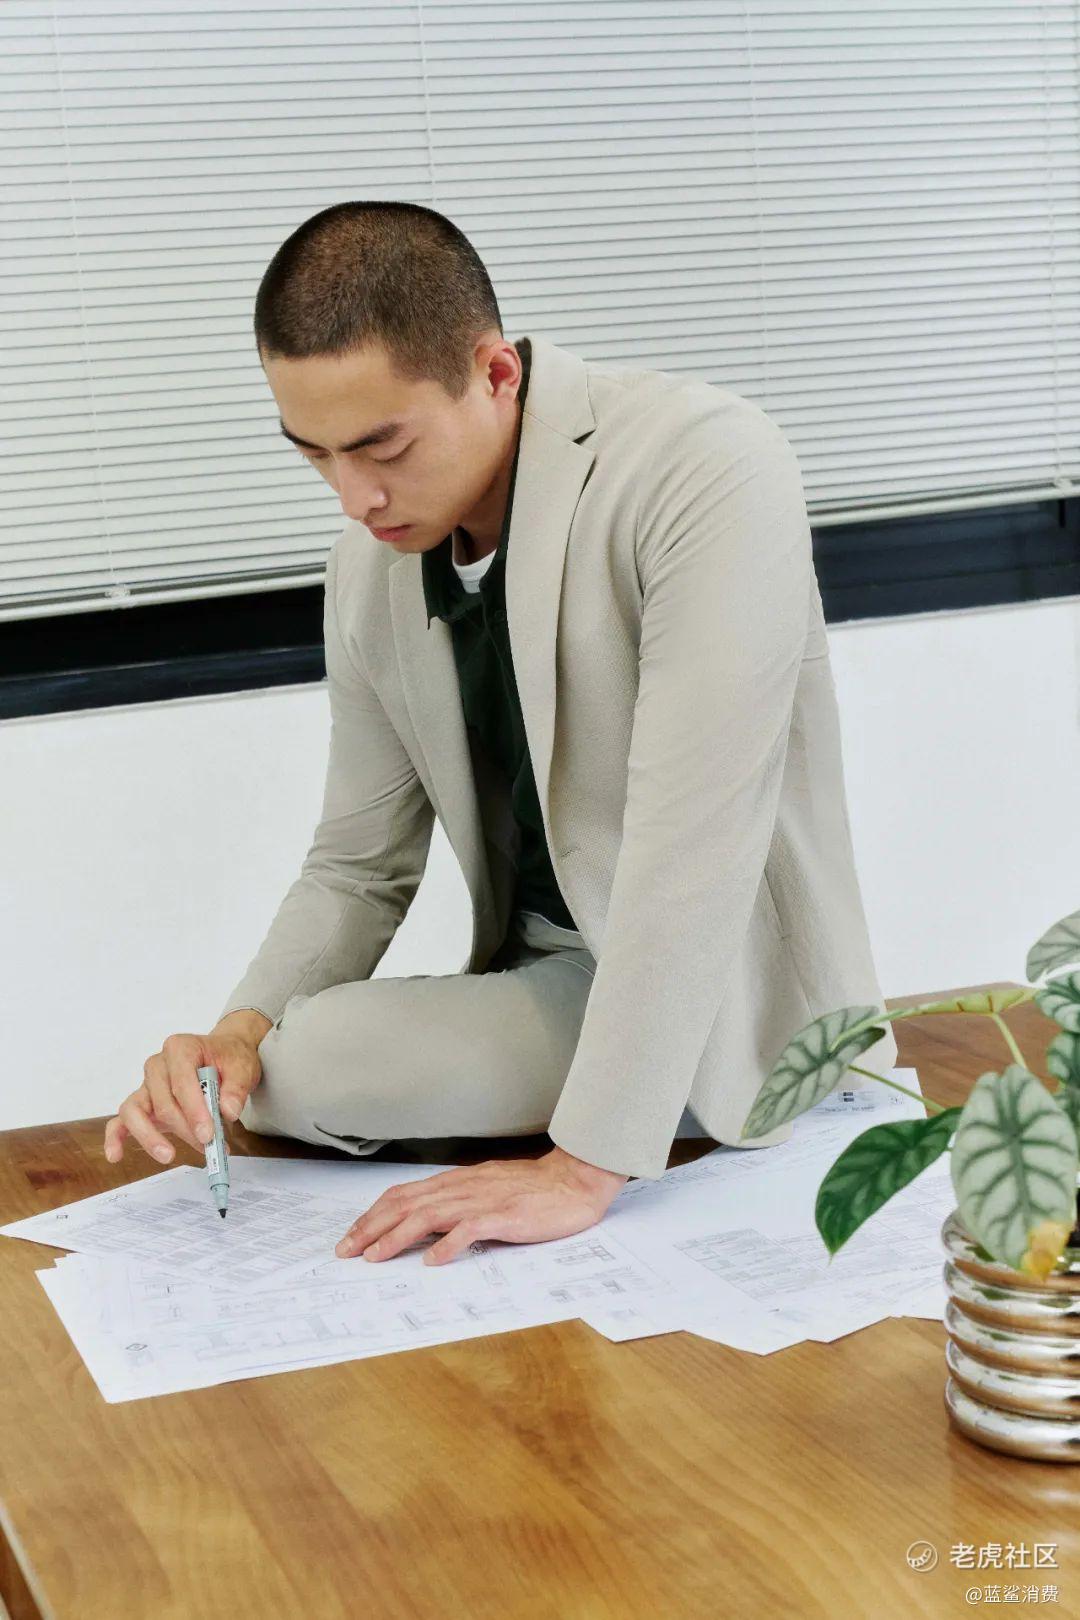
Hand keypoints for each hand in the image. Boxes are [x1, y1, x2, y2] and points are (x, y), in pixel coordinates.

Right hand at [103, 1012, 270, 1164]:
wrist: (224, 1055)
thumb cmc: (229, 1059)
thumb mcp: (243, 1068)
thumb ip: (236, 1089)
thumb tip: (227, 1112)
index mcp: (180, 1048)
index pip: (182, 1082)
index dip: (194, 1111)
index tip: (209, 1135)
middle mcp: (158, 1065)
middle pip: (163, 1102)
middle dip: (184, 1128)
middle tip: (207, 1146)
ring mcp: (146, 1085)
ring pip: (135, 1111)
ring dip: (150, 1136)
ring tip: (168, 1156)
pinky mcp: (142, 1103)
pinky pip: (121, 1120)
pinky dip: (115, 1137)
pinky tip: (116, 1155)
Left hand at [334, 1146, 629, 1265]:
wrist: (574, 1180)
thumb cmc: (533, 1189)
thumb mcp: (486, 1190)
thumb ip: (458, 1202)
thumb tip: (426, 1225)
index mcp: (457, 1183)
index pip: (404, 1195)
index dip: (374, 1215)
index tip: (352, 1236)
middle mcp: (463, 1188)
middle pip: (406, 1204)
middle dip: (372, 1227)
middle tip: (347, 1251)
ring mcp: (482, 1200)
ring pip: (429, 1214)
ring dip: (397, 1236)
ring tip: (376, 1257)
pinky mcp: (504, 1215)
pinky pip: (471, 1228)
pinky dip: (449, 1244)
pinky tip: (433, 1260)